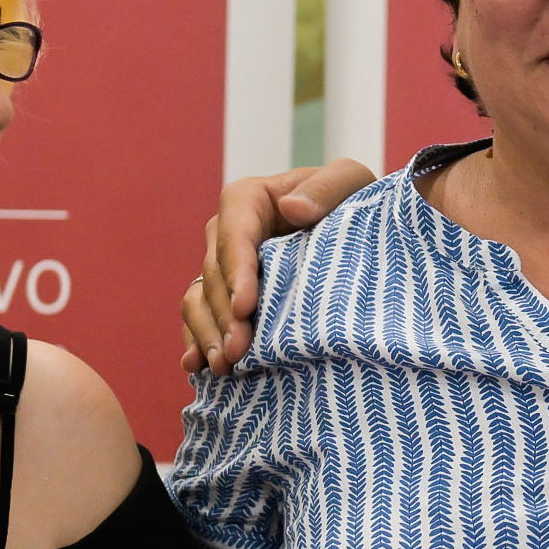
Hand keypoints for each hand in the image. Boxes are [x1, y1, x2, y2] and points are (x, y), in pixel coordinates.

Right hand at [179, 159, 375, 374]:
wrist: (350, 231)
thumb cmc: (348, 200)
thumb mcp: (348, 182)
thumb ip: (325, 188)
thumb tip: (292, 207)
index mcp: (247, 200)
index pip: (234, 236)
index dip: (237, 273)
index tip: (245, 307)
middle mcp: (226, 234)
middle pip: (214, 276)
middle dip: (224, 315)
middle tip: (237, 351)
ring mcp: (222, 269)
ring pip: (199, 301)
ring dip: (208, 335)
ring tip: (223, 367)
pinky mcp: (224, 296)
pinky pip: (199, 319)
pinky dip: (197, 342)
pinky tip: (198, 366)